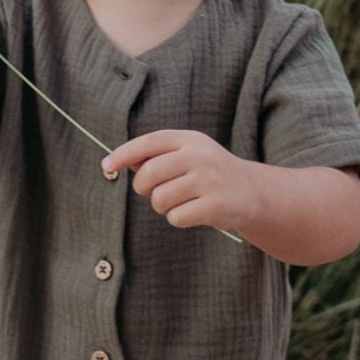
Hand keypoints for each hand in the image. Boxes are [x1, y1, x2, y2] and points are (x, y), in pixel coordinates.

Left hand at [100, 130, 264, 232]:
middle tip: (154, 192)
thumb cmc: (208, 173)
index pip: (149, 143)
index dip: (124, 154)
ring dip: (163, 206)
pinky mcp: (216, 205)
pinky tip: (194, 212)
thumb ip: (156, 156)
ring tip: (181, 201)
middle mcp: (200, 156)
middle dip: (144, 189)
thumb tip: (117, 163)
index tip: (107, 166)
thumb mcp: (187, 155)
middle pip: (148, 175)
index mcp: (190, 140)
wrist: (252, 192)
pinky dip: (178, 218)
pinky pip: (176, 217)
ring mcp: (209, 180)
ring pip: (159, 199)